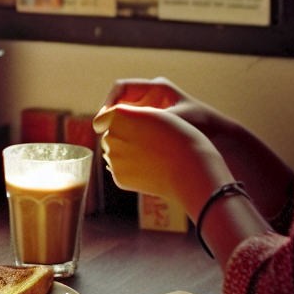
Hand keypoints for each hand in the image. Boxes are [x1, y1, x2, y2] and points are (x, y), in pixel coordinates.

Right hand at [94, 77, 227, 141]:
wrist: (220, 136)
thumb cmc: (202, 126)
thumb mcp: (175, 121)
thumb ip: (148, 121)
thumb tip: (119, 125)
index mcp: (157, 87)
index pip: (122, 87)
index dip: (108, 102)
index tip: (102, 119)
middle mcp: (152, 94)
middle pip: (120, 100)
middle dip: (109, 115)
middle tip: (102, 133)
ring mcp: (152, 108)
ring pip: (124, 114)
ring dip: (116, 125)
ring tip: (111, 142)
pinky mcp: (153, 121)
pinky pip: (132, 123)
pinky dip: (125, 132)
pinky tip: (124, 147)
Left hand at [94, 104, 230, 215]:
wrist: (193, 170)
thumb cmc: (179, 138)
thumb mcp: (155, 115)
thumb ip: (127, 116)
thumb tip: (101, 125)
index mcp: (120, 115)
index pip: (103, 118)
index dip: (118, 123)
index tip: (135, 128)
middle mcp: (111, 135)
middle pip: (110, 136)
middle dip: (123, 139)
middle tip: (150, 144)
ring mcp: (114, 158)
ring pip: (114, 154)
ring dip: (127, 154)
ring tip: (153, 156)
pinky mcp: (118, 178)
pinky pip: (120, 171)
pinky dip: (132, 171)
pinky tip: (150, 170)